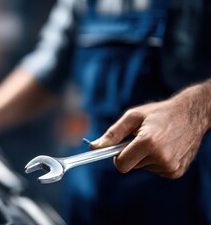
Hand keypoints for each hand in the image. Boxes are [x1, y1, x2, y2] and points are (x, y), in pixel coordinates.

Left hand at [91, 83, 210, 178]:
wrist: (192, 115)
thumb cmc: (159, 113)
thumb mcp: (133, 117)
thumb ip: (113, 134)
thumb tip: (94, 147)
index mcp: (148, 142)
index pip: (121, 164)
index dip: (116, 157)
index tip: (116, 149)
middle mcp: (161, 157)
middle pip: (131, 166)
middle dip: (131, 154)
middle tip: (140, 138)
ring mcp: (170, 167)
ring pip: (143, 168)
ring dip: (144, 157)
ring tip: (155, 141)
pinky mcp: (176, 172)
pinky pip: (155, 170)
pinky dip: (155, 161)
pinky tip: (164, 148)